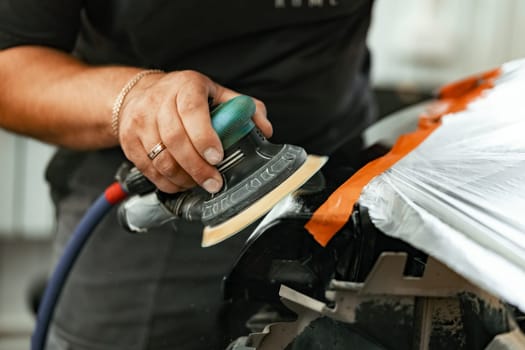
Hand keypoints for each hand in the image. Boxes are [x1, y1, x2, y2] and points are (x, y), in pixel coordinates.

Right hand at [118, 70, 271, 193]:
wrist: (140, 93)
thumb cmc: (185, 95)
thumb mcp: (216, 93)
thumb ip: (244, 109)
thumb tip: (265, 130)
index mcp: (185, 87)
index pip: (192, 110)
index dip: (204, 136)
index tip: (217, 157)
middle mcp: (158, 101)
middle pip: (175, 139)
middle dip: (197, 167)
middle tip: (214, 182)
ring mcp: (140, 121)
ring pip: (160, 158)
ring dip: (184, 178)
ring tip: (200, 184)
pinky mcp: (129, 141)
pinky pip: (148, 169)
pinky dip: (168, 182)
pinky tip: (183, 183)